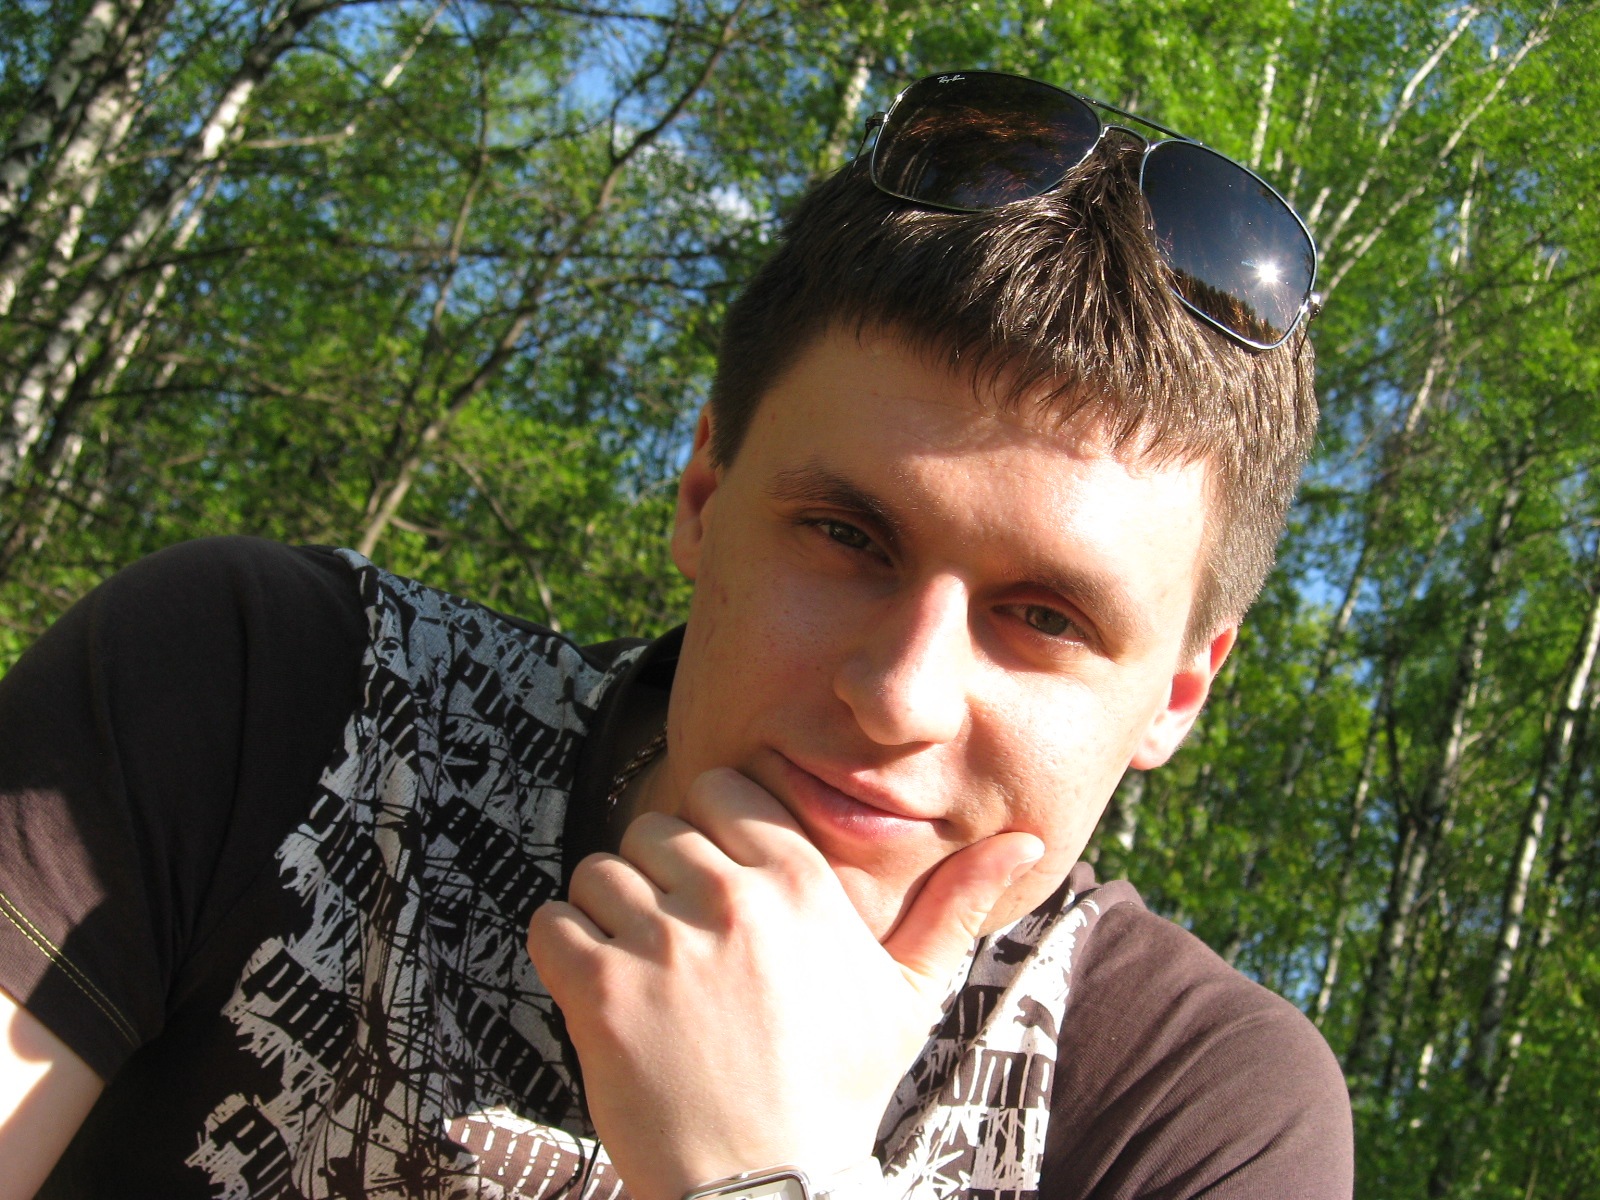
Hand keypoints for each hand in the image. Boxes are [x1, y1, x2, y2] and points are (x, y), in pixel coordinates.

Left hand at [526, 768, 1042, 1199]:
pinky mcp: (602, 991)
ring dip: (609, 911)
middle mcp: (730, 898)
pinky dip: (563, 946)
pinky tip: (600, 986)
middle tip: (679, 938)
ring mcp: (662, 943)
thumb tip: (1026, 838)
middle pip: (655, 827)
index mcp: (799, 883)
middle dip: (660, 874)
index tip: (716, 878)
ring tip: (641, 966)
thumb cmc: (839, 1088)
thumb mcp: (909, 993)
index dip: (710, 829)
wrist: (773, 1189)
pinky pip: (552, 921)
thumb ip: (954, 904)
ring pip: (600, 869)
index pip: (722, 789)